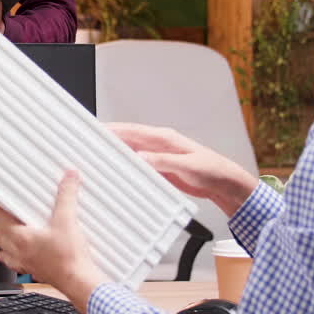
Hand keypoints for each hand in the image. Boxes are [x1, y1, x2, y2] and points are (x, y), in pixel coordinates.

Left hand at [0, 172, 104, 311]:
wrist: (78, 283)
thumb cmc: (69, 259)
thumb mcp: (68, 221)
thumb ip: (66, 196)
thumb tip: (68, 179)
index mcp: (20, 237)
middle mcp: (18, 250)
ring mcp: (25, 261)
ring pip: (4, 247)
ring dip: (0, 235)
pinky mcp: (34, 269)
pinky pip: (15, 262)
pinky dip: (9, 257)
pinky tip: (10, 257)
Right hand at [109, 123, 258, 216]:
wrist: (224, 183)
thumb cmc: (212, 170)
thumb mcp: (188, 166)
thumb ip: (164, 161)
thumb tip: (142, 157)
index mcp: (165, 137)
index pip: (132, 130)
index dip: (113, 129)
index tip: (97, 130)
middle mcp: (159, 144)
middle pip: (127, 139)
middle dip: (108, 139)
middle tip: (89, 142)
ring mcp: (158, 156)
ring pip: (130, 151)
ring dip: (116, 153)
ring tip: (97, 156)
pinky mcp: (159, 168)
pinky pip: (137, 164)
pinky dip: (126, 166)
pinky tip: (117, 171)